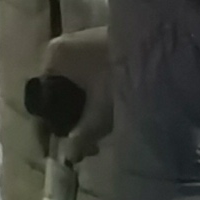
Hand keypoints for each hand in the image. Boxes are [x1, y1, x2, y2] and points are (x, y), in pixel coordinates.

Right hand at [29, 26, 114, 158]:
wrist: (159, 49)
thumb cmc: (120, 78)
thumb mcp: (100, 113)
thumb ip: (81, 136)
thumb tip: (67, 157)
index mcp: (53, 57)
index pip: (40, 97)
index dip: (47, 126)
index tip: (57, 148)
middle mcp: (62, 45)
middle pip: (58, 91)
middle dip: (69, 120)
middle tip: (85, 144)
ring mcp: (83, 42)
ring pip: (74, 84)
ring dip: (83, 108)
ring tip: (99, 132)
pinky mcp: (102, 44)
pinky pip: (87, 74)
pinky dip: (93, 94)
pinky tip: (108, 110)